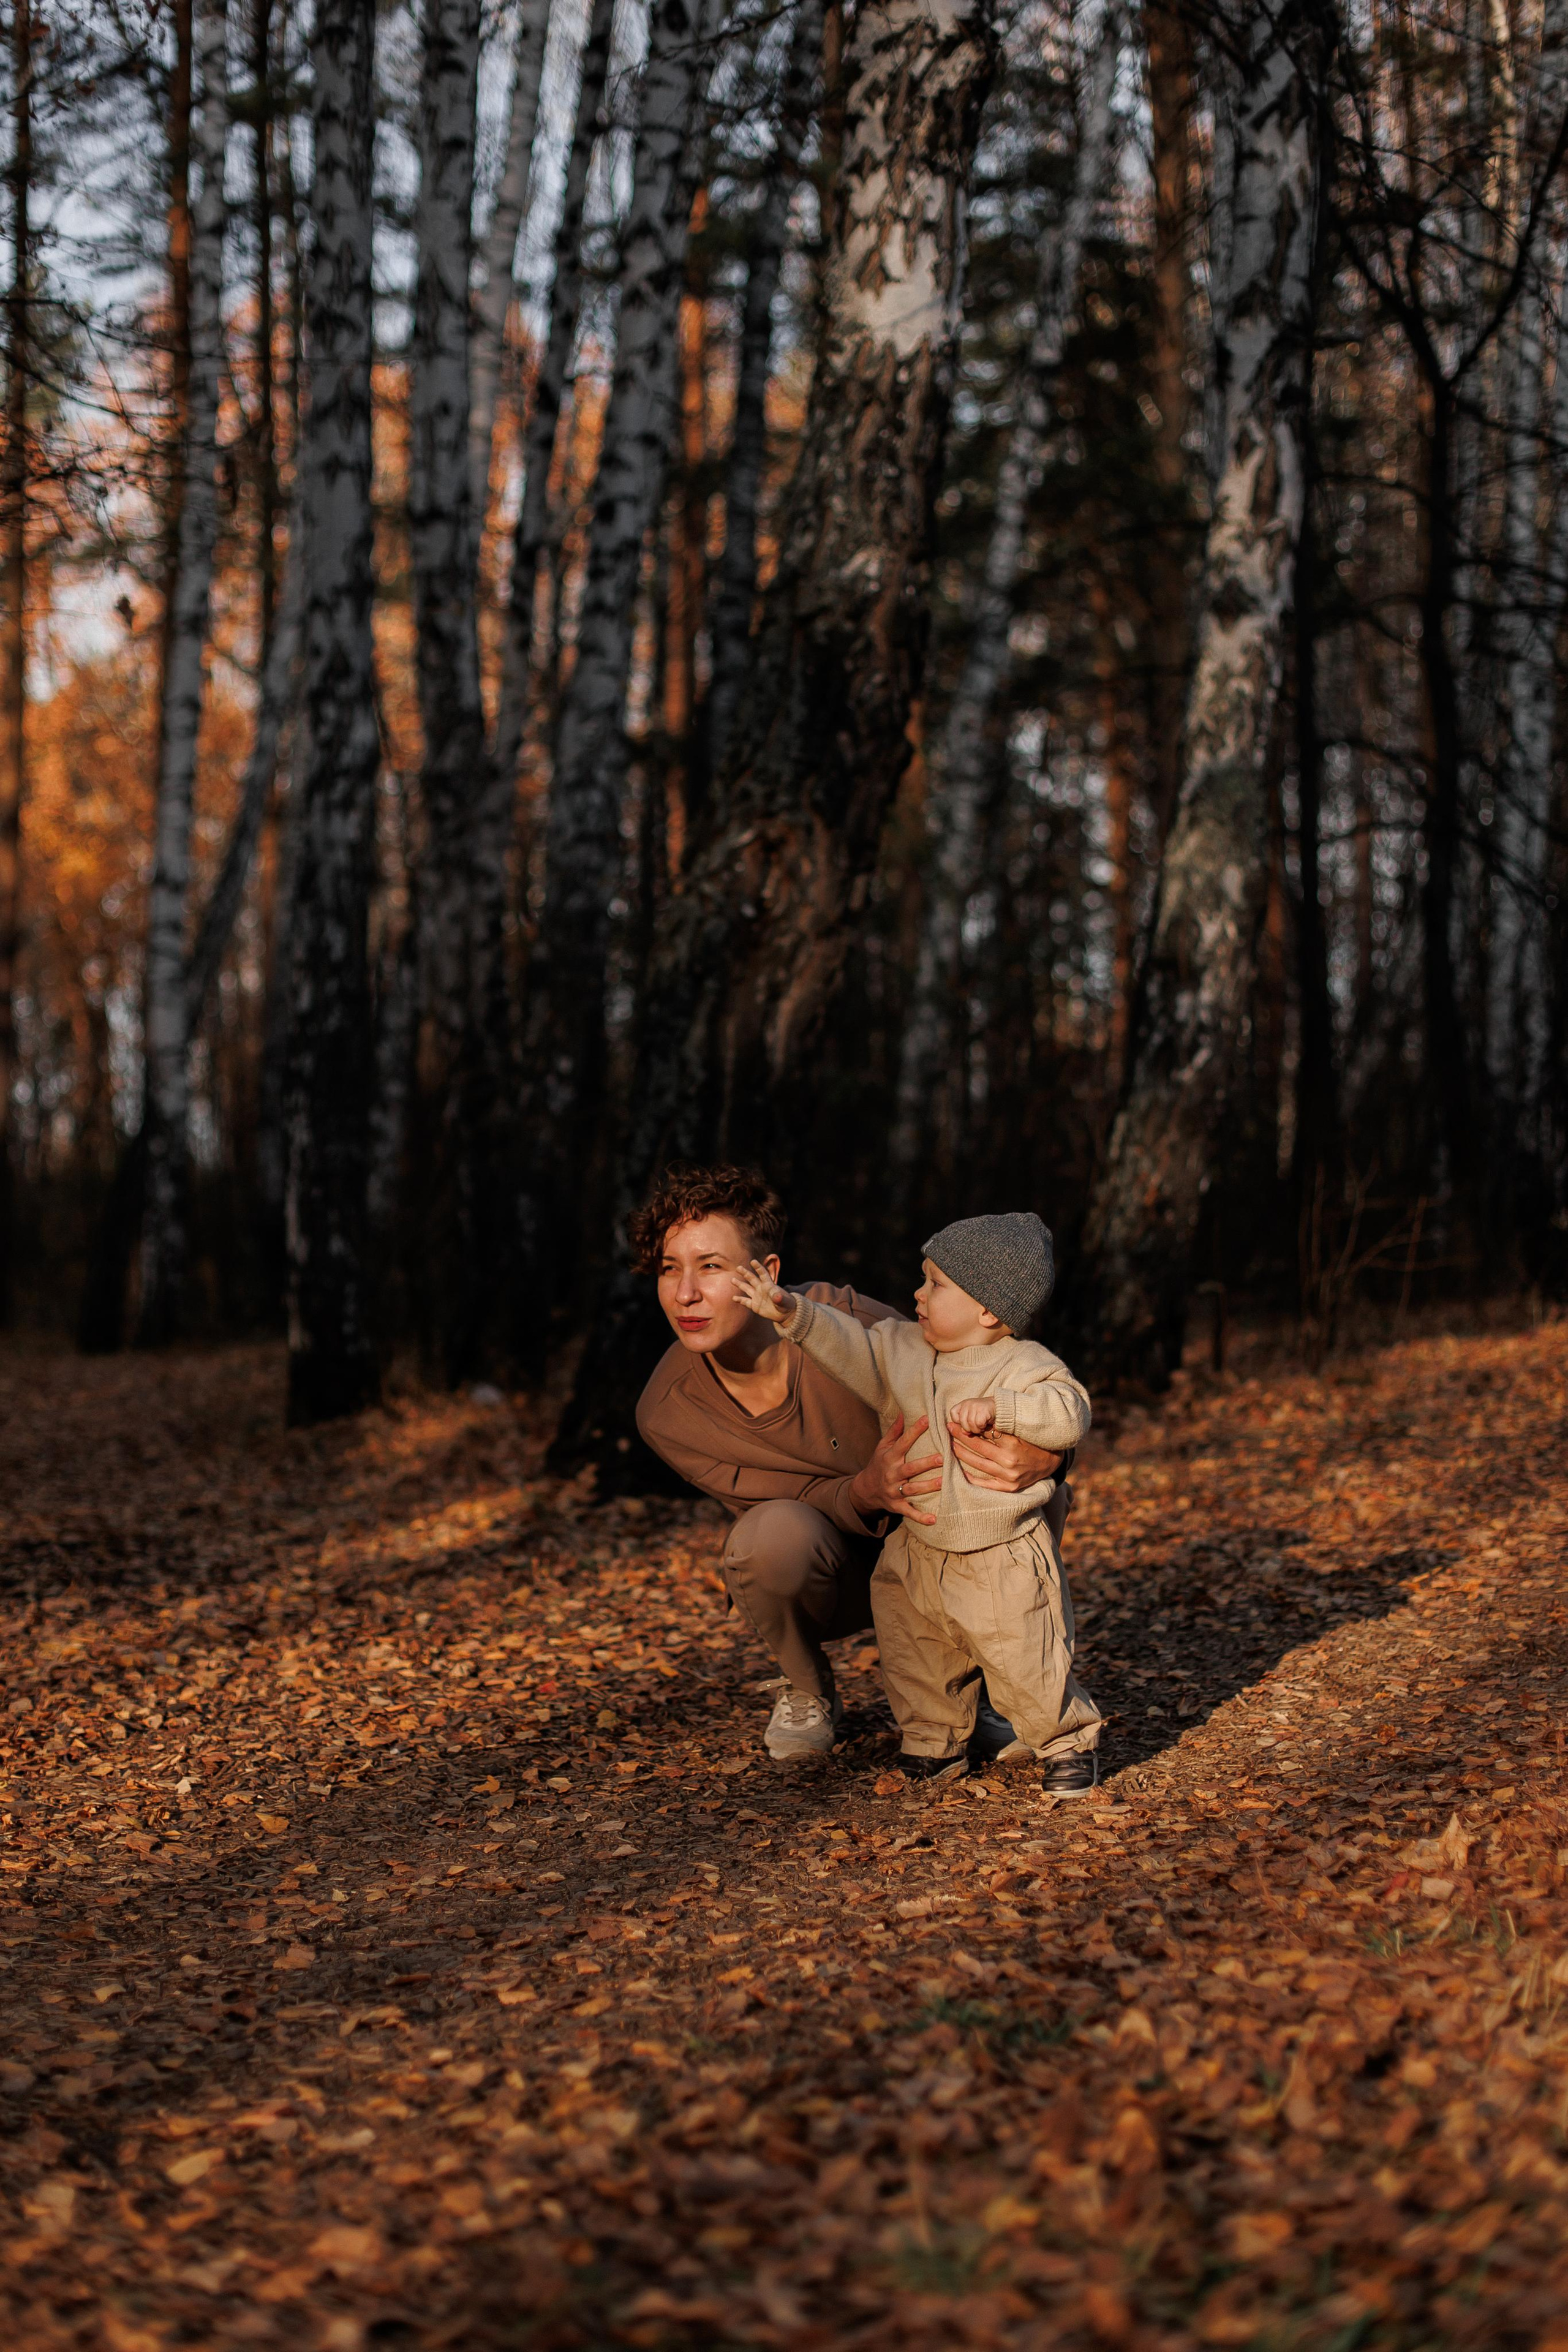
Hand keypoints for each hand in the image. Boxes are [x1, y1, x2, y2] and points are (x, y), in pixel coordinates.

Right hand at [731, 1258, 789, 1322]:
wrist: (785, 1313)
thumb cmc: (786, 1304)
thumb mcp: (784, 1301)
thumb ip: (779, 1298)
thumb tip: (777, 1297)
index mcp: (769, 1285)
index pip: (763, 1274)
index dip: (758, 1268)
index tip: (753, 1261)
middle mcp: (761, 1289)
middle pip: (752, 1279)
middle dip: (745, 1273)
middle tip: (738, 1267)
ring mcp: (757, 1296)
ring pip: (747, 1288)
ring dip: (740, 1284)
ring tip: (732, 1280)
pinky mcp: (755, 1305)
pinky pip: (746, 1302)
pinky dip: (740, 1300)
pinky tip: (733, 1298)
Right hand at [847, 1411, 942, 1526]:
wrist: (865, 1490)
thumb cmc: (879, 1464)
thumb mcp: (882, 1446)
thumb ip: (895, 1431)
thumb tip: (903, 1411)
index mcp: (890, 1457)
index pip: (903, 1442)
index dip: (914, 1431)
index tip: (927, 1419)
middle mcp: (892, 1474)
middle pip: (910, 1468)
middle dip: (925, 1463)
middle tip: (942, 1458)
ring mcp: (894, 1490)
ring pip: (913, 1489)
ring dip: (928, 1486)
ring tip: (944, 1482)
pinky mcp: (897, 1505)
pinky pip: (909, 1512)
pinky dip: (921, 1517)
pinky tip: (934, 1519)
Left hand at [948, 1397, 995, 1436]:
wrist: (1000, 1408)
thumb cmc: (984, 1416)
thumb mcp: (972, 1419)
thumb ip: (965, 1425)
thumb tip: (964, 1432)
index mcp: (963, 1404)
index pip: (953, 1414)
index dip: (959, 1422)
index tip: (968, 1422)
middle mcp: (967, 1403)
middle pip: (961, 1421)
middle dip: (969, 1428)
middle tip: (976, 1426)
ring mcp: (975, 1405)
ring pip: (969, 1424)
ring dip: (976, 1429)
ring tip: (981, 1426)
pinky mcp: (983, 1410)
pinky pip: (978, 1424)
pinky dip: (982, 1427)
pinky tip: (985, 1425)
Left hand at [949, 1428, 1063, 1492]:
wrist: (1051, 1462)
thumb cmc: (1033, 1442)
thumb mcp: (1020, 1430)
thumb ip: (1001, 1425)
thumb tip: (979, 1417)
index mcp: (1013, 1443)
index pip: (984, 1432)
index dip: (968, 1426)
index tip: (956, 1421)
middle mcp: (1009, 1460)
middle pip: (978, 1446)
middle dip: (961, 1436)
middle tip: (949, 1429)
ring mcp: (1009, 1476)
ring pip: (977, 1463)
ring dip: (961, 1453)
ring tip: (951, 1445)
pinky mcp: (1008, 1487)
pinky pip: (984, 1484)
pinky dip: (970, 1477)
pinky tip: (959, 1470)